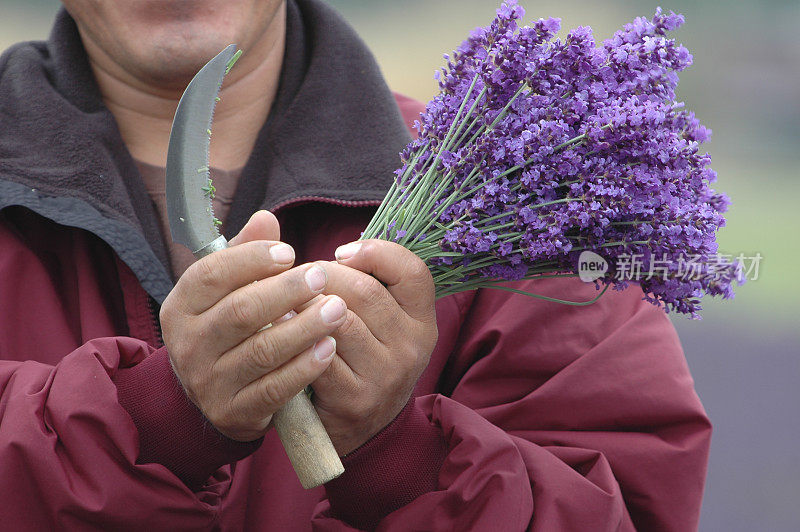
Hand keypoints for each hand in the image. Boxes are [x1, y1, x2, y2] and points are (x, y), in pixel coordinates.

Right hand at [159, 211, 348, 441]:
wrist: (213, 398)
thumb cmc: (228, 330)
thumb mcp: (226, 292)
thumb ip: (245, 254)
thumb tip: (266, 218)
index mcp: (182, 307)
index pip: (212, 275)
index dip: (251, 260)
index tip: (290, 252)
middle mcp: (188, 345)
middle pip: (241, 312)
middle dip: (285, 292)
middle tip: (322, 276)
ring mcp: (209, 382)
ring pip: (261, 351)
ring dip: (304, 328)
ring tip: (337, 309)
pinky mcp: (234, 413)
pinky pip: (274, 389)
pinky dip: (304, 368)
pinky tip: (329, 348)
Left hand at [306, 239, 437, 455]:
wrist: (363, 432)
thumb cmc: (363, 361)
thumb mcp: (382, 324)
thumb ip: (371, 281)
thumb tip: (340, 249)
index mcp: (422, 322)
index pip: (413, 272)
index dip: (376, 252)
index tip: (342, 252)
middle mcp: (412, 348)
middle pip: (366, 290)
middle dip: (323, 275)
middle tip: (299, 277)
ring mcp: (386, 375)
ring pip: (340, 319)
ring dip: (305, 304)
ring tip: (287, 300)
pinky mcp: (355, 399)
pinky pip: (318, 354)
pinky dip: (294, 336)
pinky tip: (279, 328)